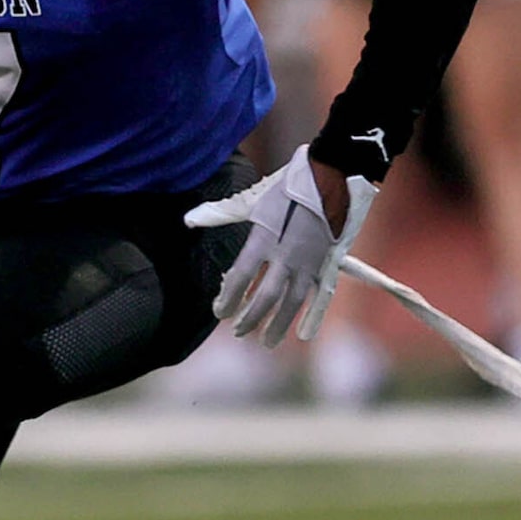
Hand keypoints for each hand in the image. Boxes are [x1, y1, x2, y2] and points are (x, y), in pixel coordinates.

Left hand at [184, 144, 377, 346]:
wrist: (332, 177)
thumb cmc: (288, 188)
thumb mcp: (252, 199)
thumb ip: (220, 214)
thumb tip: (188, 221)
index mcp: (264, 240)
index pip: (241, 277)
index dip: (228, 298)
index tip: (219, 312)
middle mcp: (287, 256)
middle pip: (265, 297)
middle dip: (250, 317)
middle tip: (237, 331)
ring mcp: (310, 262)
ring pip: (293, 302)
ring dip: (278, 324)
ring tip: (265, 342)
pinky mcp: (327, 263)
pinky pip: (320, 296)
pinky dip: (313, 316)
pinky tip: (305, 334)